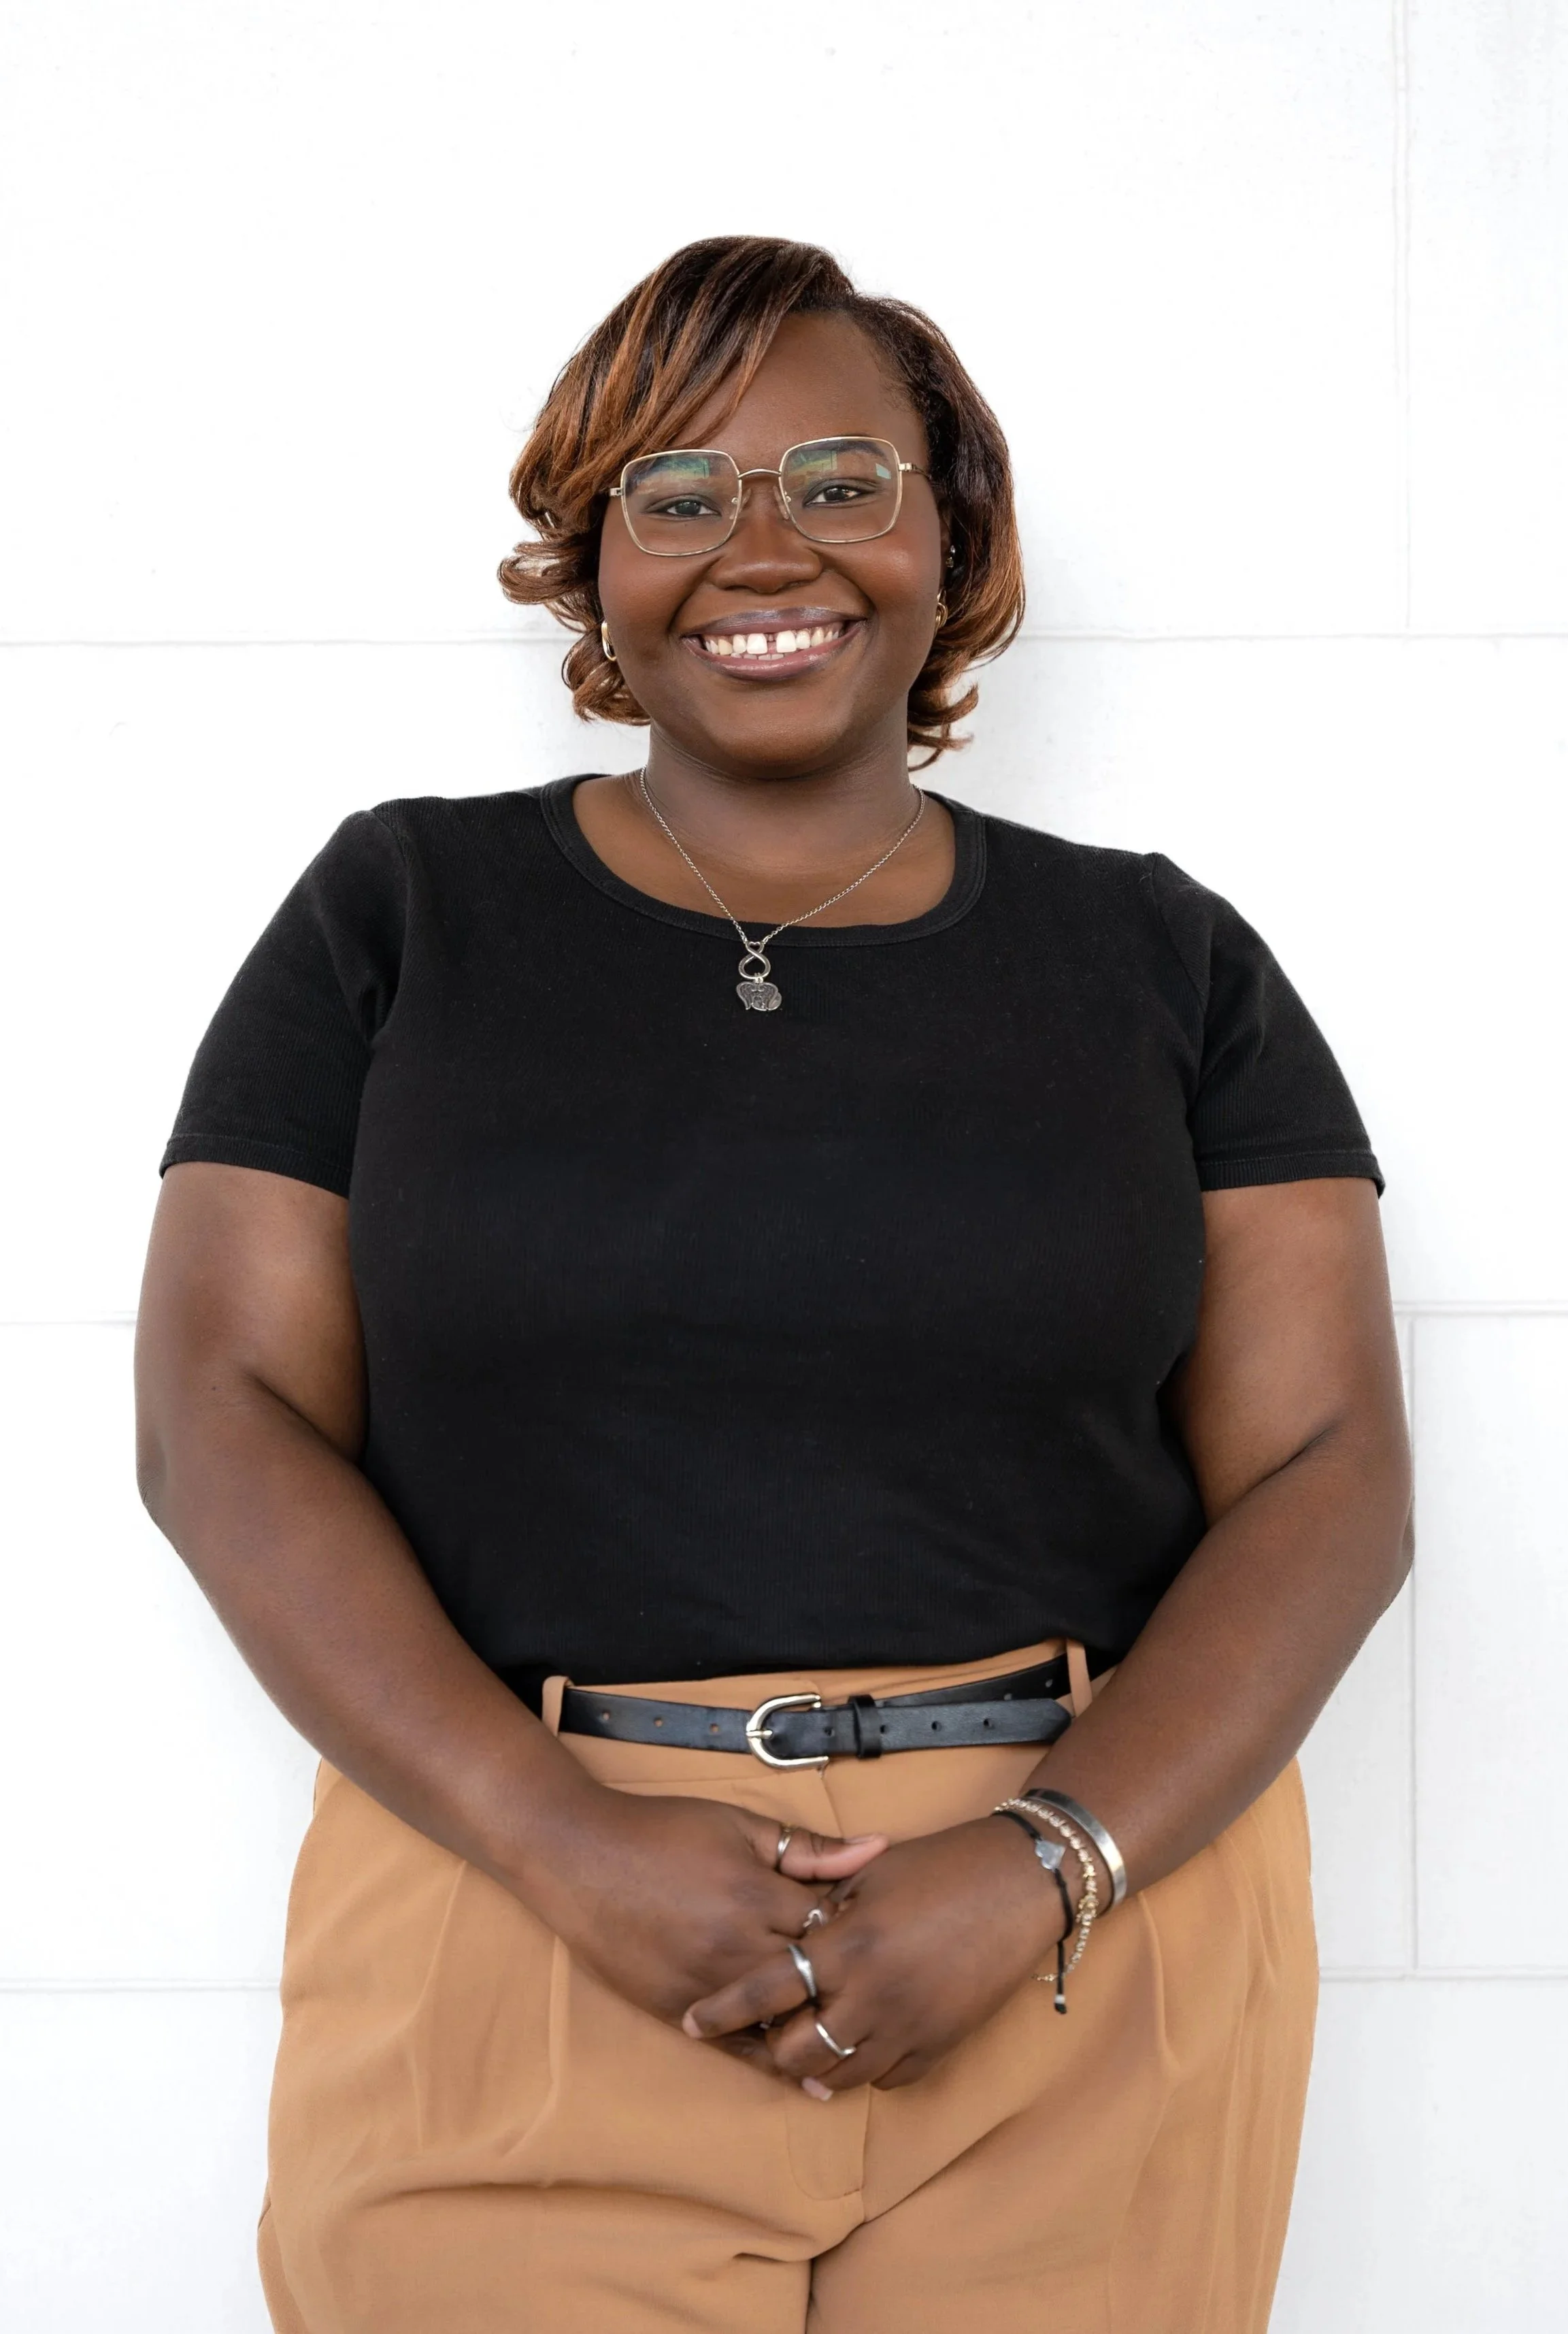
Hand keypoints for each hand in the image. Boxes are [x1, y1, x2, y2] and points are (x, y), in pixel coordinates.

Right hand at [521, 1780, 887, 2029]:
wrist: (580, 1856)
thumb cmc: (663, 1831)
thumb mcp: (738, 1826)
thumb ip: (807, 1847)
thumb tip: (877, 1849)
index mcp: (755, 1895)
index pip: (832, 1926)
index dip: (860, 1931)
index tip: (880, 1932)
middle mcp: (734, 1948)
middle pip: (813, 1981)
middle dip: (846, 1984)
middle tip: (880, 1987)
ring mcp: (704, 1985)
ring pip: (780, 2023)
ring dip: (817, 2028)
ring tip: (859, 2041)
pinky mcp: (676, 2010)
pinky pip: (735, 2047)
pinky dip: (771, 2060)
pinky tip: (805, 2073)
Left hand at [680, 1814, 1067, 2092]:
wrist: (1018, 1884)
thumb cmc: (940, 1866)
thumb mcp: (870, 1874)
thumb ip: (820, 1905)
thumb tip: (784, 1930)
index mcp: (847, 1944)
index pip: (765, 1989)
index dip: (722, 2010)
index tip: (692, 2021)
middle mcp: (873, 1994)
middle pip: (795, 2050)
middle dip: (769, 2045)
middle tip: (760, 2032)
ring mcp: (909, 2027)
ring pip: (838, 2076)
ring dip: (813, 2065)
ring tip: (801, 2046)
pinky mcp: (940, 2045)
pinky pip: (886, 2079)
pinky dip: (863, 2068)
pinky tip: (855, 2045)